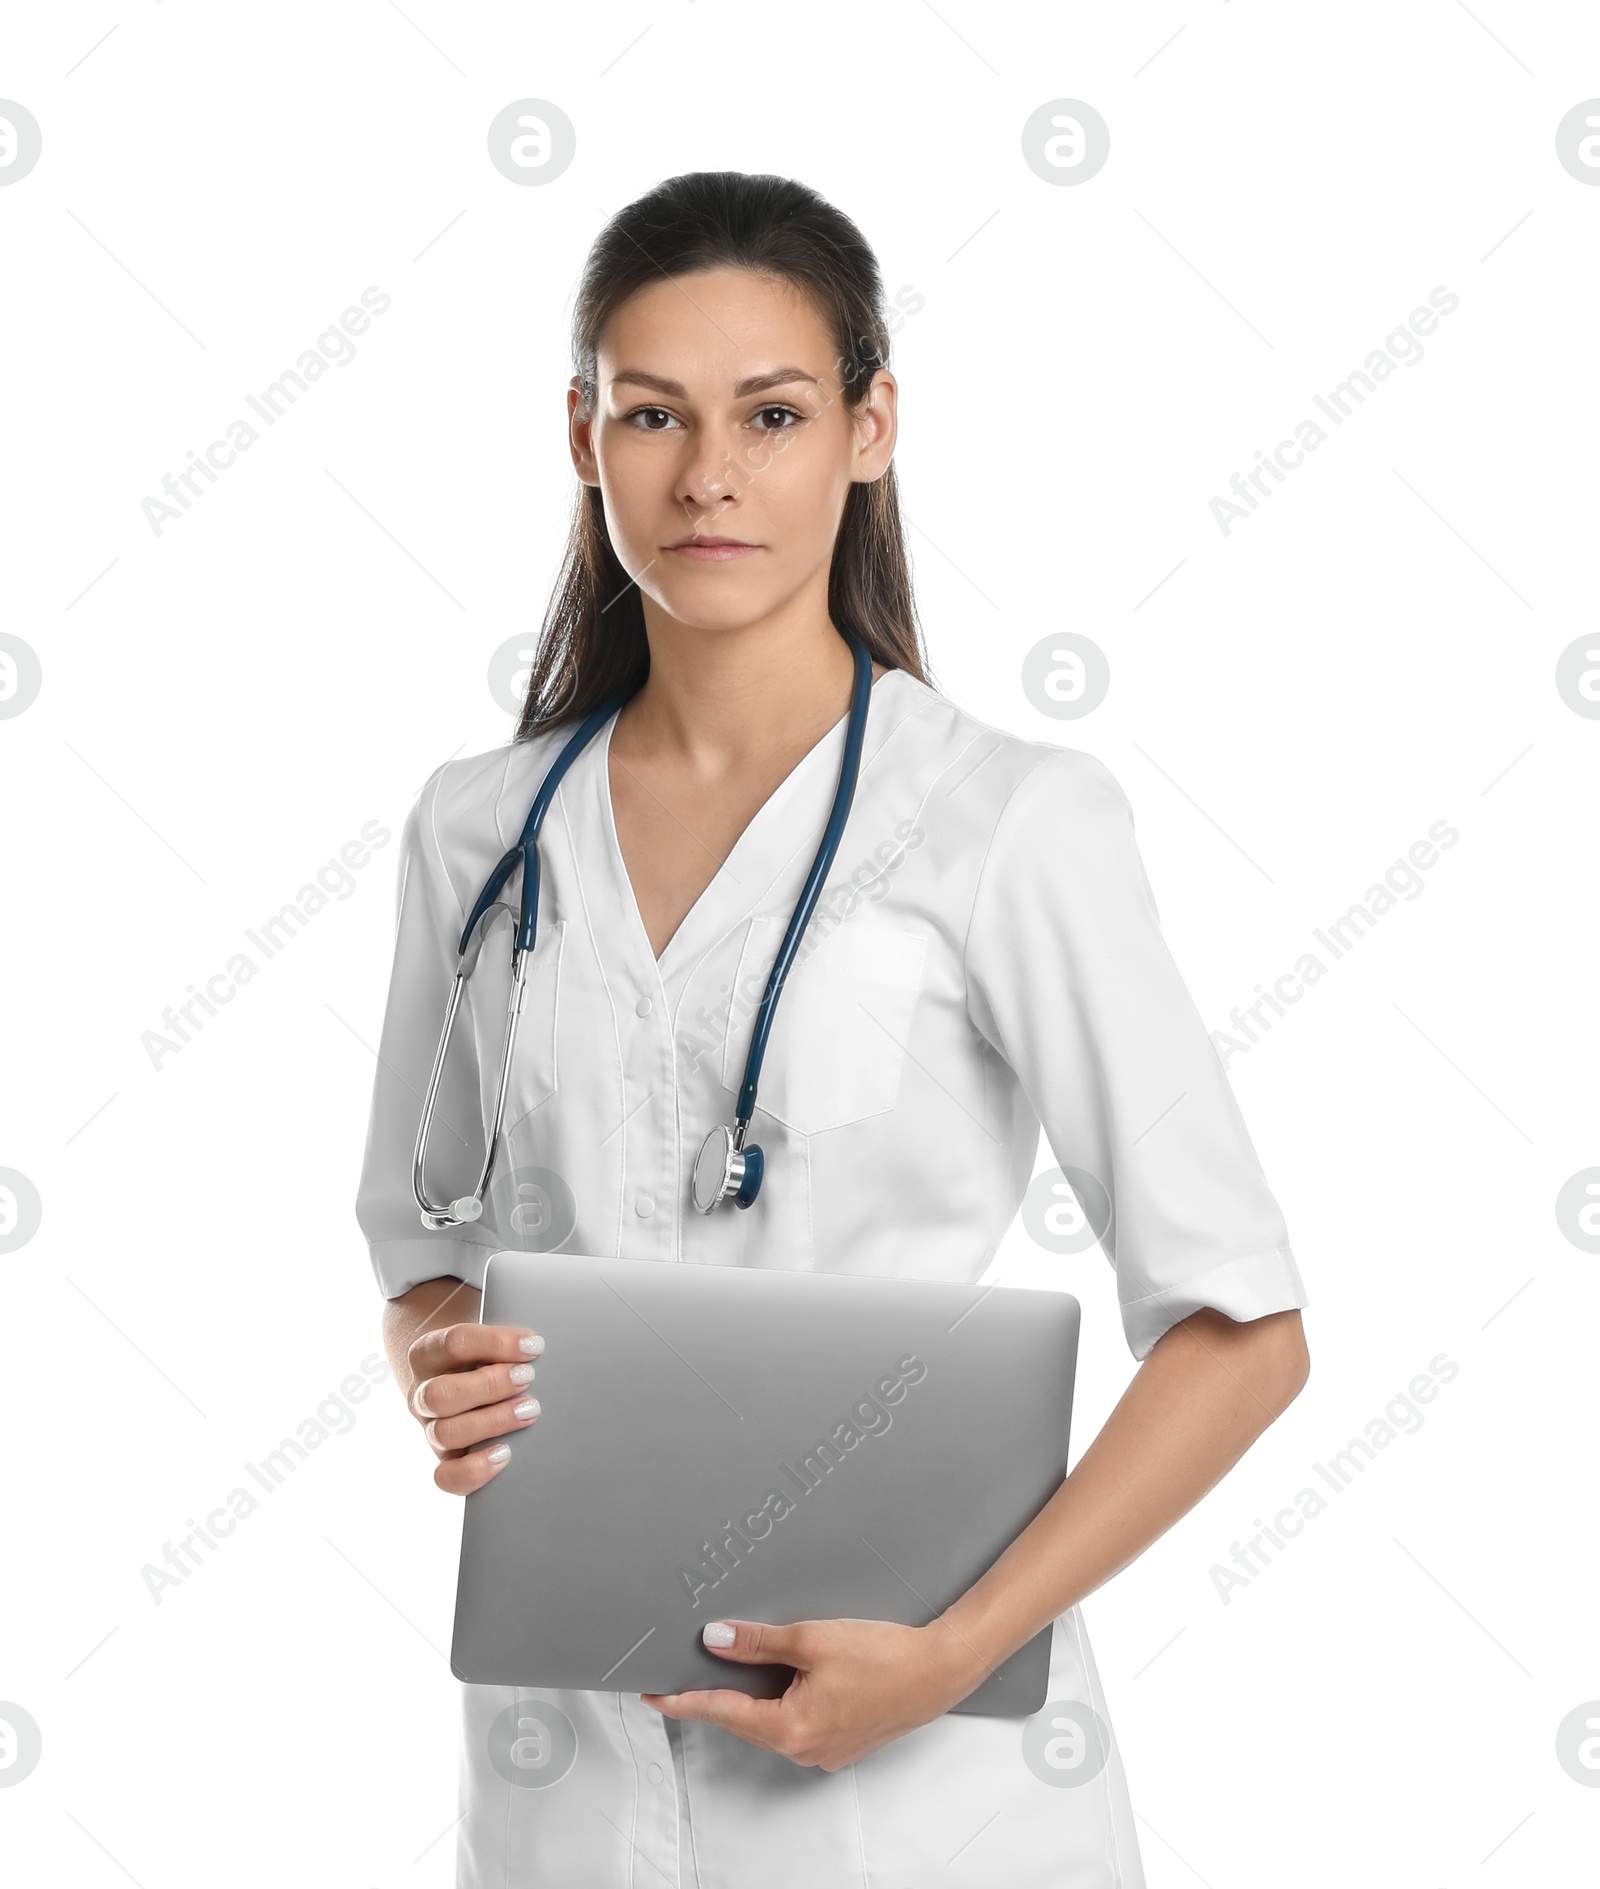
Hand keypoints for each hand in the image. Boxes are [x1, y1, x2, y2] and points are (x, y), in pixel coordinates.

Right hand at [405, 1319, 543, 1493]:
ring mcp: (432, 1428)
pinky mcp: (446, 1459)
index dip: (496, 1343)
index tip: (533, 1345)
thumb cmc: (484, 1352)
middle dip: (491, 1386)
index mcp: (428, 1353)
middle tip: (528, 1378)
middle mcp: (423, 1393)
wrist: (463, 1376)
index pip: (454, 1344)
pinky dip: (474, 1469)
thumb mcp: (487, 1336)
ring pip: (446, 1433)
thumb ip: (504, 1334)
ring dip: (493, 1421)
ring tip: (529, 1411)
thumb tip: (536, 1343)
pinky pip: (446, 1476)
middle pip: (441, 1394)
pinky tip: (505, 1454)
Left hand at [640, 1616, 986, 1768]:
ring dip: (758, 1692)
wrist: (939, 1670)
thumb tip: (715, 1641)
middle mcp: (804, 1749)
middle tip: (695, 1664)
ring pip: (773, 1719)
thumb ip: (759, 1642)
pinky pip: (799, 1721)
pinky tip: (790, 1672)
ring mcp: (825, 1750)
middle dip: (722, 1691)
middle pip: (747, 1718)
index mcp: (790, 1728)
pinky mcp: (842, 1741)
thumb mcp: (812, 1639)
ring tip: (747, 1659)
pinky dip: (786, 1698)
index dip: (684, 1700)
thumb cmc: (884, 1655)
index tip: (654, 1694)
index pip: (722, 1713)